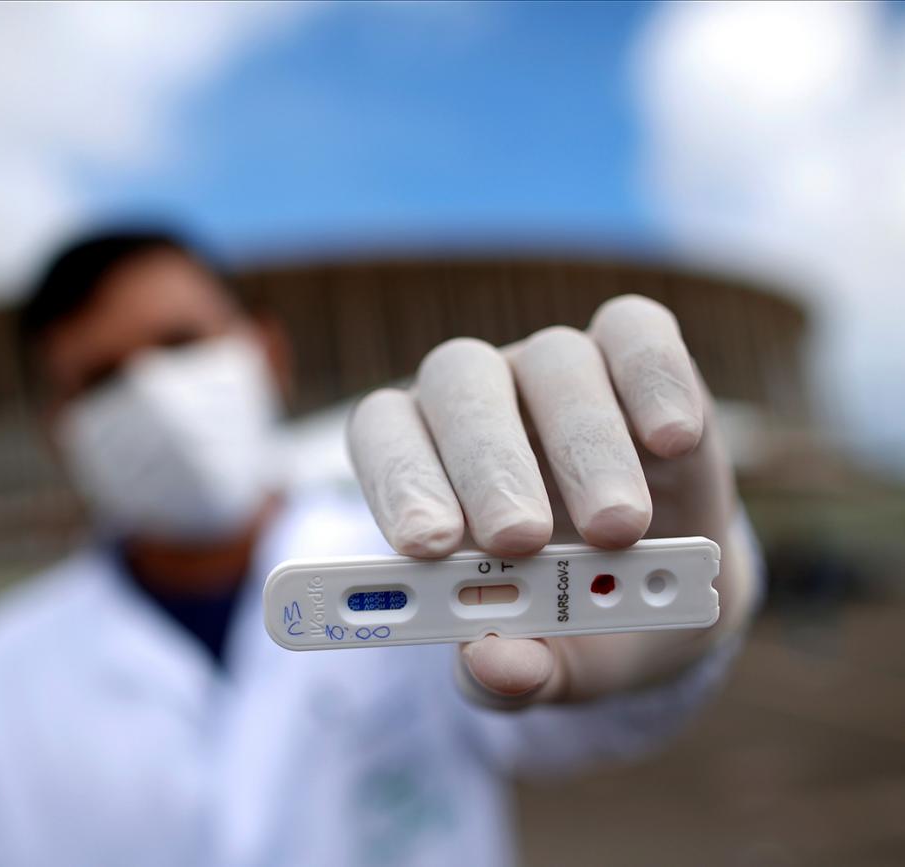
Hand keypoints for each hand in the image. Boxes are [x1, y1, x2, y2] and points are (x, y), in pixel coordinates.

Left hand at [347, 295, 757, 706]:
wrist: (669, 592)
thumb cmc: (576, 620)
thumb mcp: (547, 663)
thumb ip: (511, 672)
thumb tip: (492, 666)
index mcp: (425, 460)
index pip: (384, 437)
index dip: (399, 482)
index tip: (427, 548)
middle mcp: (479, 399)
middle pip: (460, 390)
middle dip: (489, 468)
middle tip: (519, 542)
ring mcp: (555, 368)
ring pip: (553, 364)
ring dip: (583, 446)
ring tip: (617, 531)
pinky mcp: (636, 354)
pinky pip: (636, 333)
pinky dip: (654, 379)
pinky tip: (672, 440)